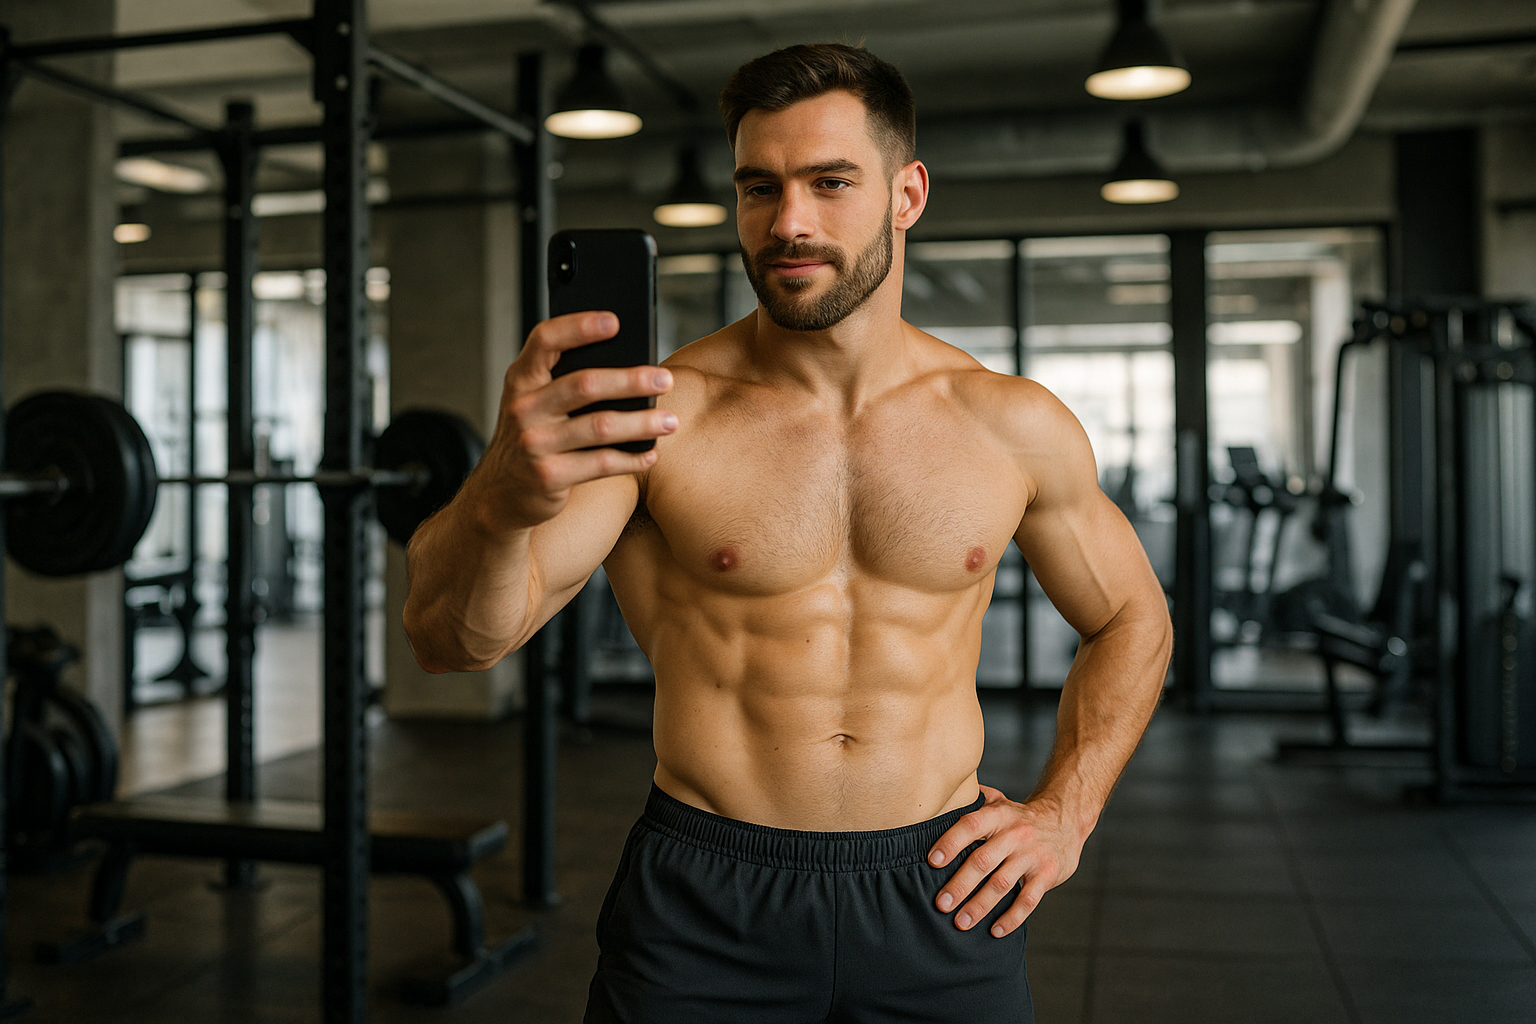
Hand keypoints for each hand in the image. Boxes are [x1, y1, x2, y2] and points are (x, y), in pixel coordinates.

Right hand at [480, 311, 676, 528]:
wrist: (500, 493)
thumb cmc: (533, 437)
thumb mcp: (535, 402)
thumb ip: (565, 381)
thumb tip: (630, 364)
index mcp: (521, 380)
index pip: (546, 340)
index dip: (579, 326)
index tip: (615, 321)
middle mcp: (524, 408)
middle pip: (585, 385)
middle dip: (630, 380)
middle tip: (665, 379)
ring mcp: (535, 443)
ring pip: (600, 426)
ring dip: (641, 423)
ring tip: (670, 421)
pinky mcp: (549, 476)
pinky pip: (602, 463)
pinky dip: (632, 459)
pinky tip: (651, 454)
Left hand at [927, 784, 1083, 937]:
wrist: (1065, 820)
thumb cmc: (1021, 817)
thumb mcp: (1000, 802)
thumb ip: (974, 800)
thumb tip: (941, 798)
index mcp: (999, 815)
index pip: (971, 825)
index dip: (951, 842)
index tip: (932, 861)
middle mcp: (1015, 834)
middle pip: (983, 860)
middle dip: (960, 884)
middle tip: (941, 903)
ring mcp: (1033, 855)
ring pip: (1002, 884)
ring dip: (980, 905)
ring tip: (961, 922)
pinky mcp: (1047, 874)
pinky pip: (1028, 900)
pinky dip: (1012, 918)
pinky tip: (995, 931)